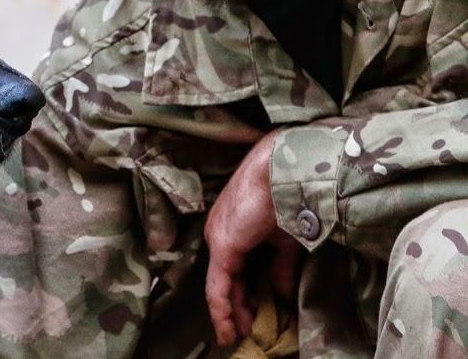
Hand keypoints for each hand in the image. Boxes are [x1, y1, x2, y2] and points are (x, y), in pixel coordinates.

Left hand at [204, 130, 301, 346]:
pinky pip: (218, 287)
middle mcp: (220, 233)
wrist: (286, 170)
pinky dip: (223, 311)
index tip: (251, 319)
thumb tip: (282, 294)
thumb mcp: (286, 240)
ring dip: (231, 315)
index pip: (235, 270)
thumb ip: (281, 266)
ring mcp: (219, 239)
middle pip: (226, 280)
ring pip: (220, 287)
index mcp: (234, 229)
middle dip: (237, 309)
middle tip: (246, 333)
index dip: (243, 296)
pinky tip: (229, 329)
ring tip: (238, 336)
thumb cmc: (288, 196)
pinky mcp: (223, 246)